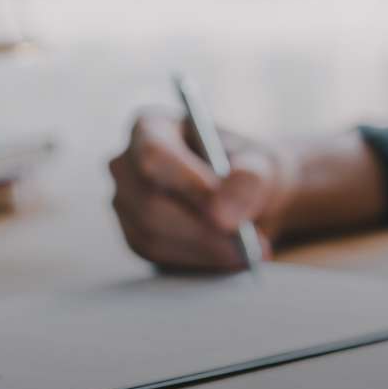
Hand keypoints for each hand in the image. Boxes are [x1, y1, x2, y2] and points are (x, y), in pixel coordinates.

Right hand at [109, 112, 289, 270]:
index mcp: (152, 127)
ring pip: (152, 235)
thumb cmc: (248, 169)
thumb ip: (250, 178)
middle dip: (203, 228)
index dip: (188, 184)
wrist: (246, 196)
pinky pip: (158, 256)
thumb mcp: (261, 164)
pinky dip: (198, 261)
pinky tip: (231, 258)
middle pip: (151, 203)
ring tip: (249, 252)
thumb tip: (224, 215)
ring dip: (204, 249)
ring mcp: (126, 203)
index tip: (224, 211)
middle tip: (248, 243)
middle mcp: (127, 164)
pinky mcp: (135, 236)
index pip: (154, 154)